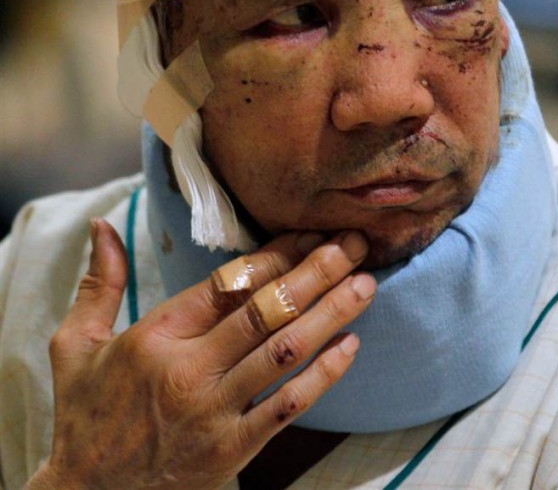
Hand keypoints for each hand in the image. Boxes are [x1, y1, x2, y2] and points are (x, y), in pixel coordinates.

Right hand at [30, 219, 374, 489]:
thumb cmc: (85, 415)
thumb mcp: (75, 344)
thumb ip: (99, 282)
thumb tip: (101, 224)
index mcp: (157, 336)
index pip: (230, 283)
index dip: (277, 253)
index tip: (311, 232)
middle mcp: (189, 370)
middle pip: (267, 310)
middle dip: (317, 271)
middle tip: (354, 243)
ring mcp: (214, 412)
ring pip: (284, 352)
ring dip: (330, 314)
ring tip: (365, 284)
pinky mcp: (232, 450)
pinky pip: (287, 407)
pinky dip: (323, 376)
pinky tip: (350, 347)